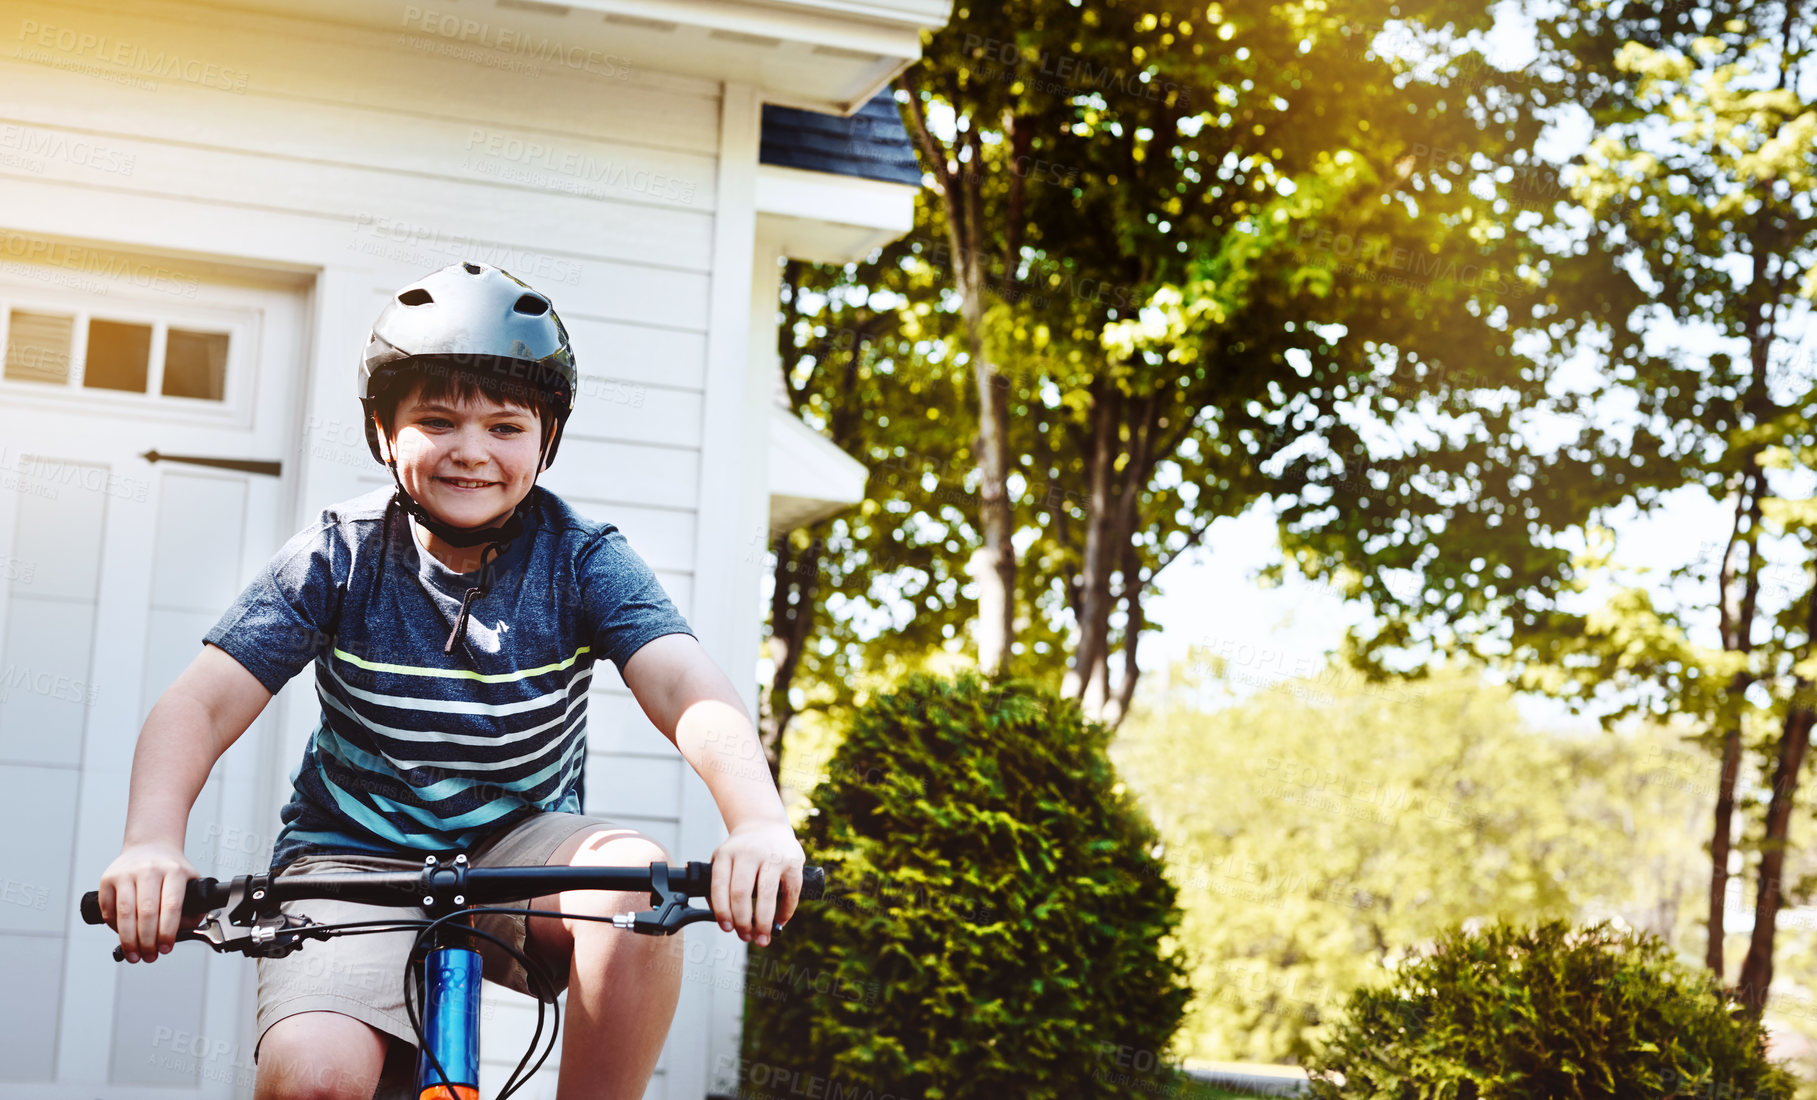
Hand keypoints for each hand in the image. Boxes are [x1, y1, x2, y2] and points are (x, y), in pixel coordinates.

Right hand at [97, 841, 203, 962]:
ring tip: (134, 955)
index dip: (167, 932)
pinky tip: (123, 936)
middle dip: (147, 941)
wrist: (150, 847)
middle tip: (149, 957)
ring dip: (128, 940)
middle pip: (146, 913)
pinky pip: (108, 910)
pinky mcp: (108, 878)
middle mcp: (150, 869)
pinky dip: (114, 928)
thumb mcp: (191, 883)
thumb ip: (193, 909)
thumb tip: (185, 934)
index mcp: (174, 871)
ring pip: (125, 913)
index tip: (166, 949)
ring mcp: (126, 872)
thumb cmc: (171, 871)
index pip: (171, 906)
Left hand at [709, 819, 804, 947]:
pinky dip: (786, 912)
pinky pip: (790, 892)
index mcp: (726, 854)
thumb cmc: (742, 851)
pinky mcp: (793, 861)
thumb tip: (724, 920)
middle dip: (742, 922)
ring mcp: (772, 855)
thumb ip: (718, 884)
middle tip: (745, 937)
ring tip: (762, 938)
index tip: (727, 928)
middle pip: (741, 893)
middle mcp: (748, 853)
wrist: (765, 825)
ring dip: (763, 922)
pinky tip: (780, 922)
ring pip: (766, 894)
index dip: (722, 912)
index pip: (719, 886)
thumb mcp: (723, 859)